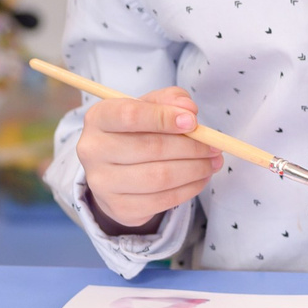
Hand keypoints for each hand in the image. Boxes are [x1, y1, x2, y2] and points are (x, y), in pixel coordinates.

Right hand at [77, 87, 219, 233]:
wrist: (115, 170)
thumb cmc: (137, 131)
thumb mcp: (149, 107)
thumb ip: (169, 100)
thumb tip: (188, 110)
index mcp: (98, 118)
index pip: (129, 115)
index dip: (164, 118)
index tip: (193, 122)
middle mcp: (92, 151)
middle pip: (150, 148)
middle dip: (191, 147)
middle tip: (215, 147)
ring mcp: (101, 183)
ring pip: (158, 177)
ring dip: (194, 170)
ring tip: (212, 163)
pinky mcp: (117, 208)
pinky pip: (161, 201)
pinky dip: (188, 189)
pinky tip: (199, 179)